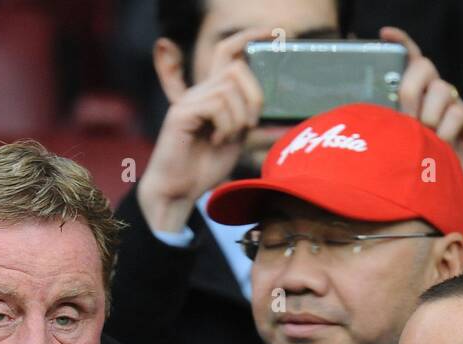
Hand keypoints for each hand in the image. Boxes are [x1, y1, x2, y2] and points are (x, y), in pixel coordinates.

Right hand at [137, 27, 268, 233]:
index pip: (228, 52)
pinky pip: (216, 105)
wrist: (177, 191)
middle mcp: (199, 91)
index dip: (249, 38)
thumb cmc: (203, 168)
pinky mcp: (181, 113)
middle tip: (250, 125)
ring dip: (238, 117)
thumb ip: (251, 123)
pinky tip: (215, 141)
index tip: (275, 34)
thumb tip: (285, 123)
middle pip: (235, 68)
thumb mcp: (236, 141)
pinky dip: (225, 125)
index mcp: (212, 93)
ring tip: (227, 138)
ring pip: (229, 88)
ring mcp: (188, 100)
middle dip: (253, 95)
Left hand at [381, 26, 462, 230]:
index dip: (401, 44)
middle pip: (425, 67)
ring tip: (424, 140)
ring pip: (443, 89)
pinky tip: (442, 148)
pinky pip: (458, 113)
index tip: (384, 35)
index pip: (410, 62)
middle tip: (405, 118)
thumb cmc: (413, 177)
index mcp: (416, 99)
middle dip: (410, 89)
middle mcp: (437, 98)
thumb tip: (357, 118)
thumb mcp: (391, 150)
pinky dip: (446, 131)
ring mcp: (458, 108)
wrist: (441, 205)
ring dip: (427, 116)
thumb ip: (383, 129)